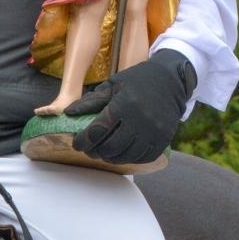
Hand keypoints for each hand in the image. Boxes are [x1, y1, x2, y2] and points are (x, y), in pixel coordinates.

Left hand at [63, 49, 196, 163]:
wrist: (170, 80)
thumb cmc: (137, 81)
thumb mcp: (113, 85)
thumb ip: (91, 101)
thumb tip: (68, 113)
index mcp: (124, 104)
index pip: (97, 130)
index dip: (83, 141)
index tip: (76, 143)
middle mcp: (140, 119)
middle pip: (110, 147)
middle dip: (95, 151)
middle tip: (89, 149)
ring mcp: (153, 131)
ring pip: (126, 156)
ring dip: (111, 157)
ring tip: (104, 152)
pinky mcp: (163, 139)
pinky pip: (143, 157)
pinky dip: (129, 158)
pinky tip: (122, 152)